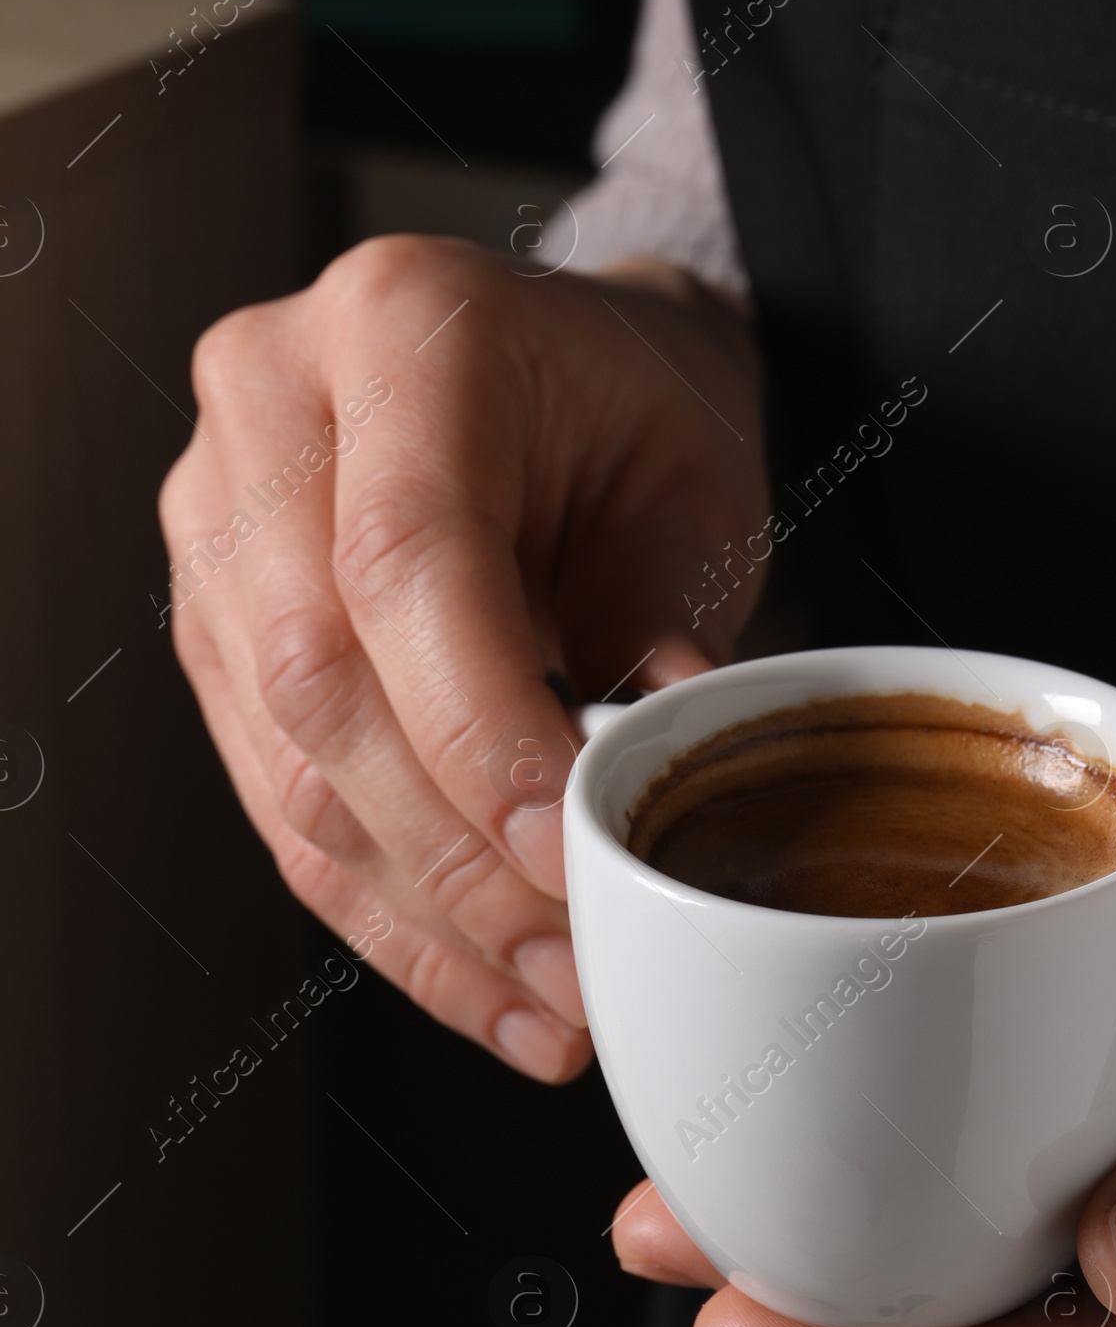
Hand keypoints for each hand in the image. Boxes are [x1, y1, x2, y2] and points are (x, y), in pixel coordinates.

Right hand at [160, 235, 765, 1080]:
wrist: (563, 376)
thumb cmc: (635, 418)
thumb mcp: (692, 488)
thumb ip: (664, 624)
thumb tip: (641, 794)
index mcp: (400, 322)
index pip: (405, 557)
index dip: (479, 731)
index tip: (572, 858)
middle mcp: (271, 404)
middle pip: (320, 674)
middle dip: (454, 854)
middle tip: (578, 965)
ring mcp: (216, 517)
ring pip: (289, 760)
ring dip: (424, 912)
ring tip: (551, 1004)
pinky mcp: (212, 624)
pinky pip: (279, 796)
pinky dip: (384, 909)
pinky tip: (480, 980)